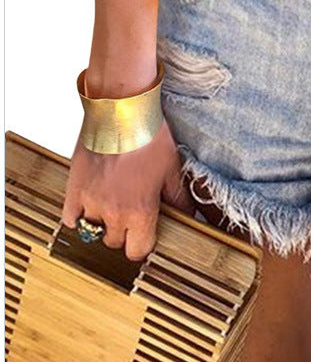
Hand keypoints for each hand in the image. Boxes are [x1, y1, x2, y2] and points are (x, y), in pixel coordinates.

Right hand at [61, 117, 197, 261]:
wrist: (122, 110)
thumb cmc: (149, 135)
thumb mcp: (172, 168)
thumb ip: (178, 198)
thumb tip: (189, 217)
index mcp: (140, 211)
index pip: (138, 251)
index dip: (142, 243)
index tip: (145, 233)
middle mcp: (113, 212)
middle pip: (115, 243)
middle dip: (123, 231)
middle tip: (129, 212)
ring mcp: (90, 202)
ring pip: (92, 232)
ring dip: (101, 223)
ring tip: (110, 204)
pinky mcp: (73, 190)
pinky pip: (70, 219)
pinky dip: (78, 216)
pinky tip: (89, 204)